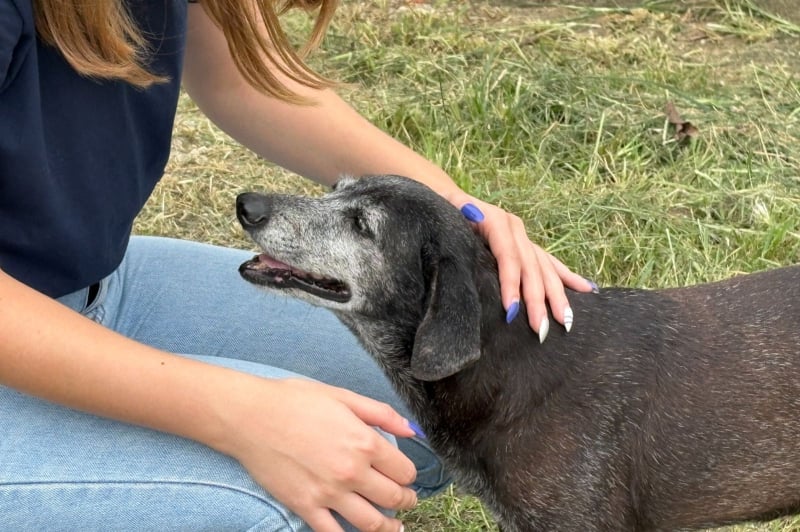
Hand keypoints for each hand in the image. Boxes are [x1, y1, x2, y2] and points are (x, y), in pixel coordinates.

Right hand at [215, 377, 417, 531]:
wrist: (250, 416)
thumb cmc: (295, 401)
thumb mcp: (343, 396)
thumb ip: (381, 414)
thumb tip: (412, 430)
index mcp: (364, 442)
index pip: (404, 471)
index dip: (409, 475)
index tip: (406, 476)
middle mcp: (351, 472)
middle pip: (393, 498)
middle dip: (406, 501)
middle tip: (408, 501)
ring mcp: (328, 493)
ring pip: (371, 523)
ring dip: (389, 526)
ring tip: (394, 525)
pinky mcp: (305, 507)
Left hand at [458, 196, 595, 340]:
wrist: (447, 196)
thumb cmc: (443, 216)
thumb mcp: (446, 225)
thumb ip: (456, 242)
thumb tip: (461, 269)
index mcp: (494, 220)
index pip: (507, 257)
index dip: (511, 284)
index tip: (512, 312)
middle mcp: (514, 227)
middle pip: (531, 266)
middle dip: (537, 300)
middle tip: (541, 329)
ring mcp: (523, 235)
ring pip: (544, 267)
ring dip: (557, 295)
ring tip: (566, 320)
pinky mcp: (527, 244)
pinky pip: (550, 262)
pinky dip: (567, 276)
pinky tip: (587, 289)